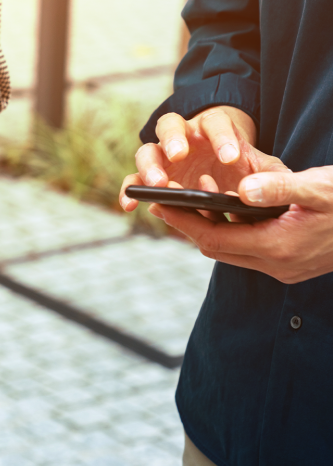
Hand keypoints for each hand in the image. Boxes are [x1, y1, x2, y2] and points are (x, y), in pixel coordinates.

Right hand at [119, 107, 288, 211]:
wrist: (221, 170)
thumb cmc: (241, 166)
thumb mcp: (260, 166)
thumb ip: (269, 173)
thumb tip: (271, 187)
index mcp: (212, 127)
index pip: (215, 122)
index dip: (221, 138)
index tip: (230, 158)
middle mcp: (182, 135)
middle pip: (169, 125)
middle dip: (173, 141)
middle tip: (179, 157)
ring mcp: (162, 155)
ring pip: (146, 150)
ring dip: (149, 167)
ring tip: (157, 185)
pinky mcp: (149, 175)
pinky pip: (133, 179)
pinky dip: (129, 190)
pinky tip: (131, 205)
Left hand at [150, 166, 332, 283]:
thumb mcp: (320, 187)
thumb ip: (281, 186)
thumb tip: (242, 188)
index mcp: (277, 247)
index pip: (213, 239)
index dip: (183, 222)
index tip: (159, 205)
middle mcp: (277, 265)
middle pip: (216, 248)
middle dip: (189, 225)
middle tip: (165, 201)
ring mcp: (284, 269)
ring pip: (232, 250)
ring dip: (211, 227)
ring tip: (191, 199)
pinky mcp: (291, 266)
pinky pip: (249, 250)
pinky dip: (234, 231)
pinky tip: (228, 208)